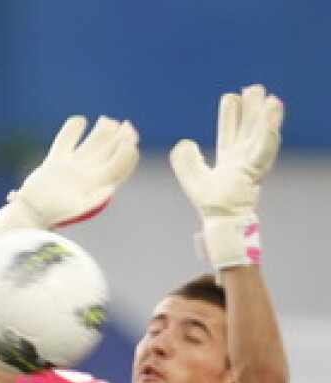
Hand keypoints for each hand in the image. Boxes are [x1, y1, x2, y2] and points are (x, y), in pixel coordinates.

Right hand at [0, 116, 139, 240]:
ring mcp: (72, 166)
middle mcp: (87, 174)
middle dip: (121, 137)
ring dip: (103, 130)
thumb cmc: (53, 213)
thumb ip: (94, 200)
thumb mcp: (75, 209)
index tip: (129, 142)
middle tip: (126, 126)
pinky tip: (79, 122)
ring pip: (93, 141)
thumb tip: (110, 189)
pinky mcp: (54, 161)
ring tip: (106, 121)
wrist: (28, 212)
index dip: (127, 153)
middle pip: (111, 150)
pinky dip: (74, 127)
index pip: (120, 166)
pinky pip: (66, 139)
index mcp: (97, 185)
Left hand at [169, 84, 282, 268]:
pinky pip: (265, 147)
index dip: (231, 115)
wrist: (222, 220)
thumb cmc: (211, 203)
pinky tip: (272, 114)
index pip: (230, 131)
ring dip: (266, 116)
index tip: (230, 97)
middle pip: (249, 127)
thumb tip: (183, 142)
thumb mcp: (193, 178)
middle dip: (252, 108)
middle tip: (255, 88)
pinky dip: (269, 131)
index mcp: (229, 158)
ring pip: (261, 134)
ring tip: (269, 98)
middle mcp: (243, 157)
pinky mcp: (257, 168)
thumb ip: (185, 161)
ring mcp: (252, 161)